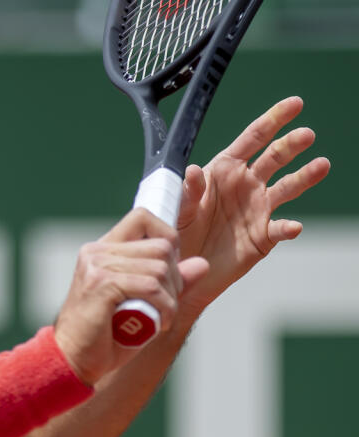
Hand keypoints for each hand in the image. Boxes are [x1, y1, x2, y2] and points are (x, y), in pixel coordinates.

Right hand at [54, 209, 208, 384]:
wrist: (72, 360)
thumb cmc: (105, 336)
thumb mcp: (143, 304)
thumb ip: (168, 282)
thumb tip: (202, 264)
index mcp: (102, 250)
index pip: (143, 217)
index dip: (168, 238)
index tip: (168, 271)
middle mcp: (96, 252)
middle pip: (161, 246)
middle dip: (176, 278)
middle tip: (167, 304)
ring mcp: (97, 266)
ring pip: (160, 268)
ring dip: (171, 298)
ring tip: (161, 318)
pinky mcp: (101, 284)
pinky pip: (152, 287)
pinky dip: (165, 308)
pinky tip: (159, 325)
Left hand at [175, 97, 330, 315]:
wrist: (184, 270)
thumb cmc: (178, 233)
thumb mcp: (179, 210)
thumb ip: (188, 191)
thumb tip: (194, 171)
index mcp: (225, 170)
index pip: (252, 139)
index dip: (273, 119)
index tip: (295, 103)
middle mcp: (246, 184)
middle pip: (275, 158)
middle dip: (291, 144)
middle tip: (306, 135)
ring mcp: (259, 209)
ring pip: (288, 187)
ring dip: (305, 176)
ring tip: (321, 165)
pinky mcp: (264, 236)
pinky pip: (281, 229)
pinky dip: (288, 227)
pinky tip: (293, 226)